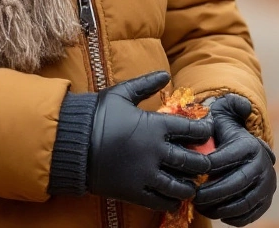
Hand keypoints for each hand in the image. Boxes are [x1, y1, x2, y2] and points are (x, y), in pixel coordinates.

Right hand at [88, 71, 213, 211]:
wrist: (71, 142)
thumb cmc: (97, 115)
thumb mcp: (121, 93)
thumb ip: (145, 84)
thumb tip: (165, 75)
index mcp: (155, 126)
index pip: (192, 130)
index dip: (205, 131)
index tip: (208, 131)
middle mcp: (155, 151)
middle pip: (192, 161)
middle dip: (203, 163)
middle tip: (206, 162)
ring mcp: (145, 174)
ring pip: (179, 186)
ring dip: (190, 186)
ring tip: (192, 185)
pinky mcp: (133, 191)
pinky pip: (159, 202)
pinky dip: (171, 203)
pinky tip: (175, 201)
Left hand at [195, 94, 275, 225]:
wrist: (242, 152)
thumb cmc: (224, 134)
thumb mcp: (224, 116)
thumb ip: (228, 105)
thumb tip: (243, 106)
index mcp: (250, 146)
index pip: (225, 159)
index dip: (206, 168)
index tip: (192, 174)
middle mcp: (263, 165)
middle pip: (235, 184)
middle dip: (211, 193)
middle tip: (193, 197)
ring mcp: (267, 185)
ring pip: (242, 203)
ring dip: (219, 208)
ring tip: (201, 206)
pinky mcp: (266, 202)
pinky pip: (248, 216)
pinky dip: (231, 218)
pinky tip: (216, 212)